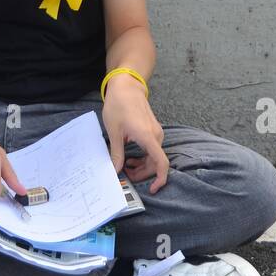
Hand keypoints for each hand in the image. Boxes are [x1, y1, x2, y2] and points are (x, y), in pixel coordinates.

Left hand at [102, 74, 168, 193]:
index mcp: (147, 136)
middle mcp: (156, 135)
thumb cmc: (119, 105)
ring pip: (154, 156)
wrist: (127, 86)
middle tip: (127, 176)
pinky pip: (152, 149)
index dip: (159, 179)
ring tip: (126, 165)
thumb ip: (117, 153)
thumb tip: (116, 171)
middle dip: (143, 173)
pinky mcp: (152, 130)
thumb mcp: (114, 131)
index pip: (161, 162)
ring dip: (142, 165)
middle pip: (156, 163)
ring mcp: (156, 132)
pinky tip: (130, 156)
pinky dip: (143, 156)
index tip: (152, 189)